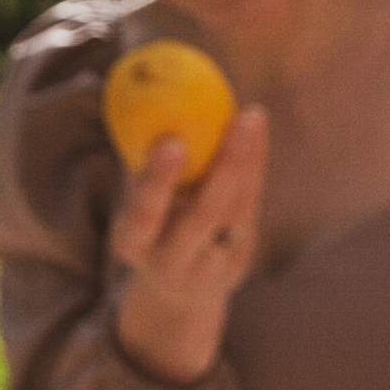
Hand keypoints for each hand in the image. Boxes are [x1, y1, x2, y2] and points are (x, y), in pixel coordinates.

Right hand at [109, 104, 269, 385]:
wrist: (176, 293)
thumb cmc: (150, 228)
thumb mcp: (137, 207)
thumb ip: (142, 168)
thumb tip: (138, 96)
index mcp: (133, 244)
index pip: (146, 214)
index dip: (159, 181)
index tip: (173, 142)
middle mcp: (170, 261)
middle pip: (204, 215)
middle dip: (226, 167)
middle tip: (240, 120)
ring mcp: (209, 268)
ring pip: (236, 210)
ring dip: (248, 161)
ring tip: (252, 117)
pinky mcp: (239, 265)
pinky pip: (250, 209)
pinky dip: (254, 169)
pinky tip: (256, 133)